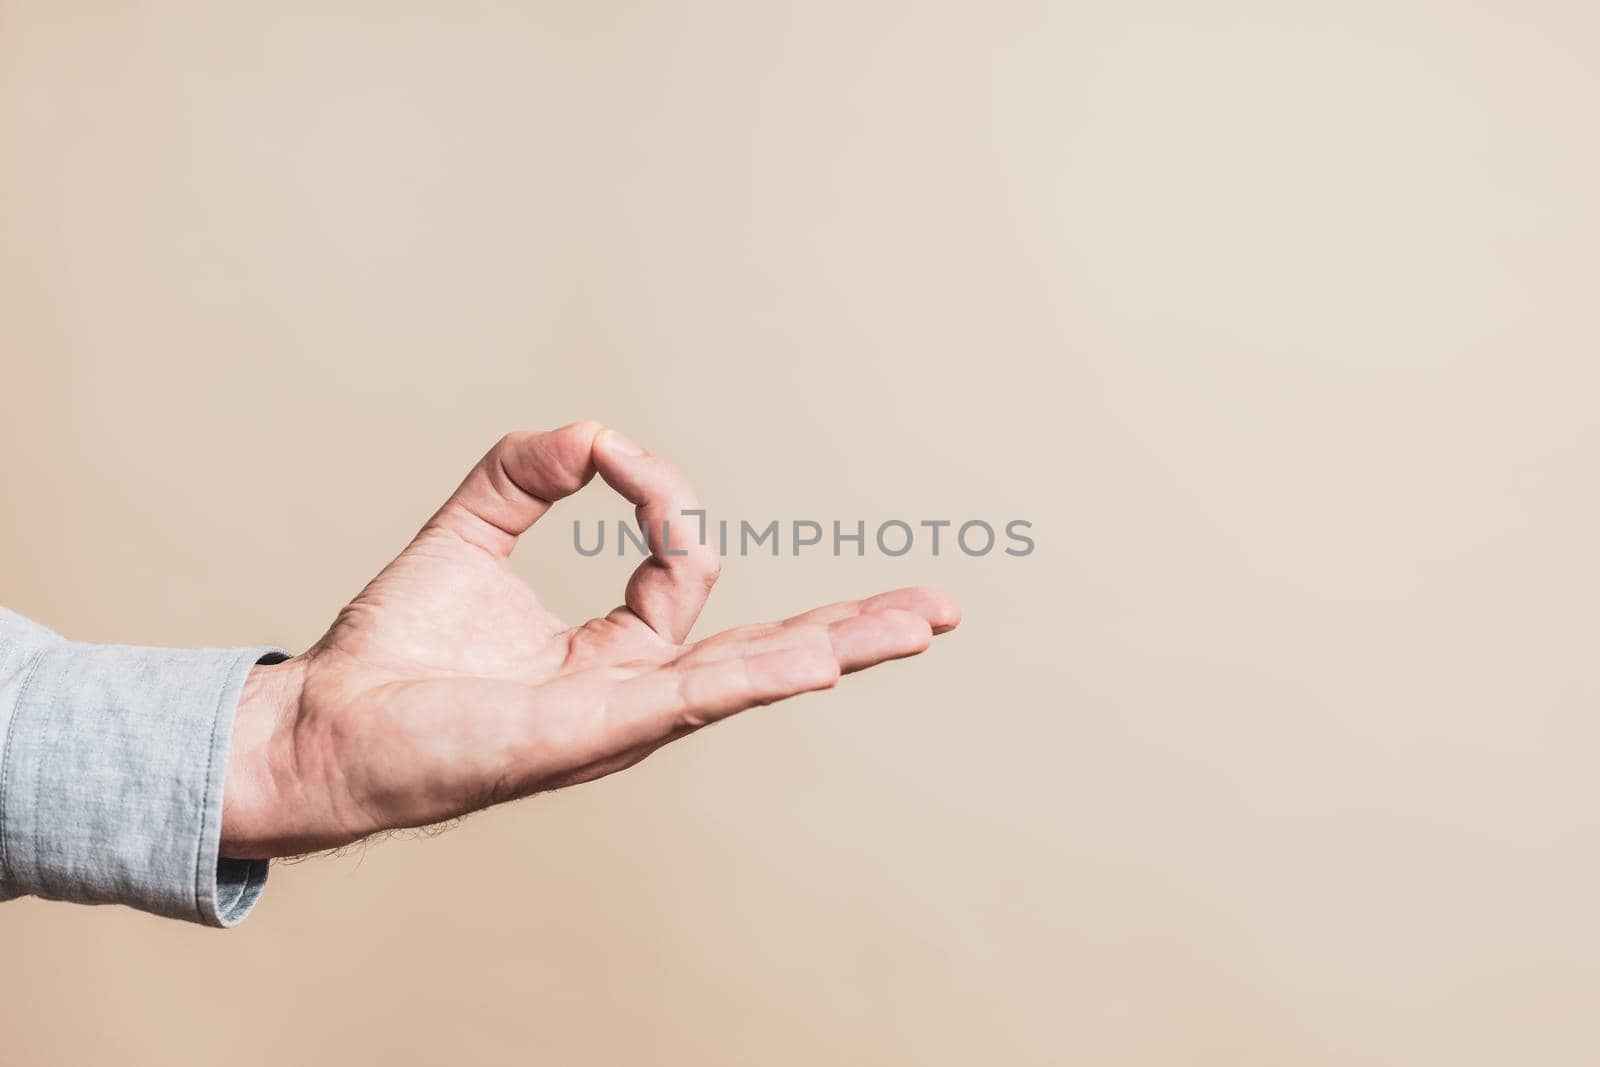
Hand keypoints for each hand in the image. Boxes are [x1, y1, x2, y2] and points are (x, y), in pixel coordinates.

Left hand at [222, 423, 958, 856]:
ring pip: (759, 674)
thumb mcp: (470, 529)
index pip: (685, 567)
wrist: (324, 723)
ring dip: (847, 645)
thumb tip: (592, 430)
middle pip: (772, 649)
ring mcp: (627, 716)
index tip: (605, 451)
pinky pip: (697, 695)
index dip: (662, 496)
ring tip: (926, 625)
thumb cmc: (391, 648)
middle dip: (856, 625)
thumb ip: (528, 470)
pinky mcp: (598, 731)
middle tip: (937, 607)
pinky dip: (762, 674)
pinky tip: (826, 661)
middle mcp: (638, 689)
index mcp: (616, 650)